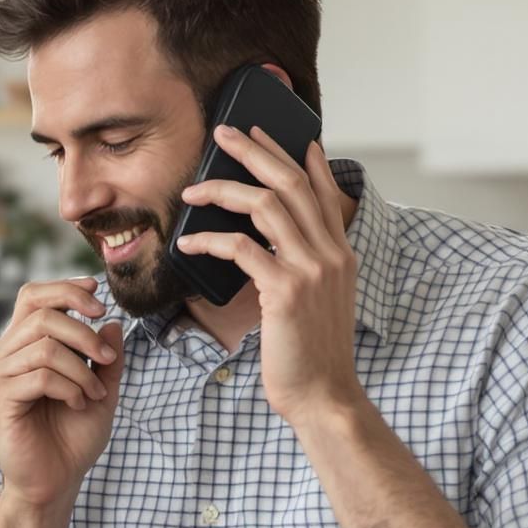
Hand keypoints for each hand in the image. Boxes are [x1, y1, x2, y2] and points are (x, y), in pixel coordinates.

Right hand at [0, 279, 125, 507]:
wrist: (57, 480)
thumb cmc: (73, 436)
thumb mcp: (102, 389)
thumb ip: (106, 358)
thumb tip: (113, 324)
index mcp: (23, 345)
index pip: (33, 297)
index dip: (65, 289)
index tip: (99, 301)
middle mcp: (4, 355)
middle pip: (43, 315)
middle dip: (84, 333)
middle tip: (106, 360)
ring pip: (46, 347)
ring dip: (82, 370)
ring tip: (94, 395)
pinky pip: (41, 376)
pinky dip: (71, 388)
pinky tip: (79, 404)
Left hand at [175, 128, 361, 424]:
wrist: (324, 395)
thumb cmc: (310, 354)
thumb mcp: (317, 302)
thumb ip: (301, 268)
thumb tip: (268, 247)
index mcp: (340, 254)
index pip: (322, 191)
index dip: (300, 157)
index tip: (276, 132)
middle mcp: (331, 253)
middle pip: (292, 182)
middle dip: (255, 151)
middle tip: (224, 133)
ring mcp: (312, 269)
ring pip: (267, 205)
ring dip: (223, 190)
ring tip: (191, 191)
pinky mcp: (286, 290)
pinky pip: (241, 248)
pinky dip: (209, 241)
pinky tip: (187, 244)